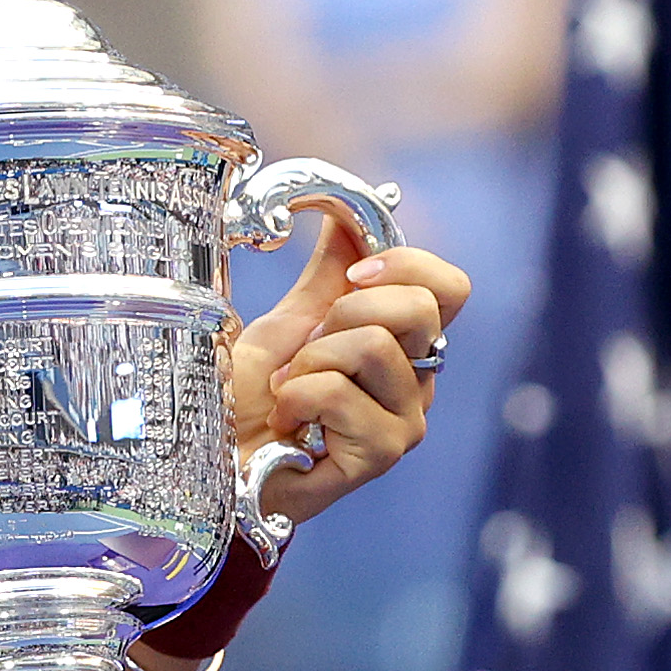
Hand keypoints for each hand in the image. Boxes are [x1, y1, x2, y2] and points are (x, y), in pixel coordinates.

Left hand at [229, 214, 471, 525]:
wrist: (221, 458)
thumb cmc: (254, 399)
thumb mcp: (289, 322)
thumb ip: (327, 274)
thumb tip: (349, 213)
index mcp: (405, 346)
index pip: (450, 288)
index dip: (405, 264)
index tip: (353, 273)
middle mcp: (417, 382)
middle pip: (419, 307)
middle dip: (345, 311)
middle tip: (308, 348)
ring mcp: (405, 421)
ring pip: (373, 345)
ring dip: (309, 360)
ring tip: (289, 389)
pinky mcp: (380, 454)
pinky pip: (338, 392)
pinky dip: (296, 397)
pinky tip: (288, 422)